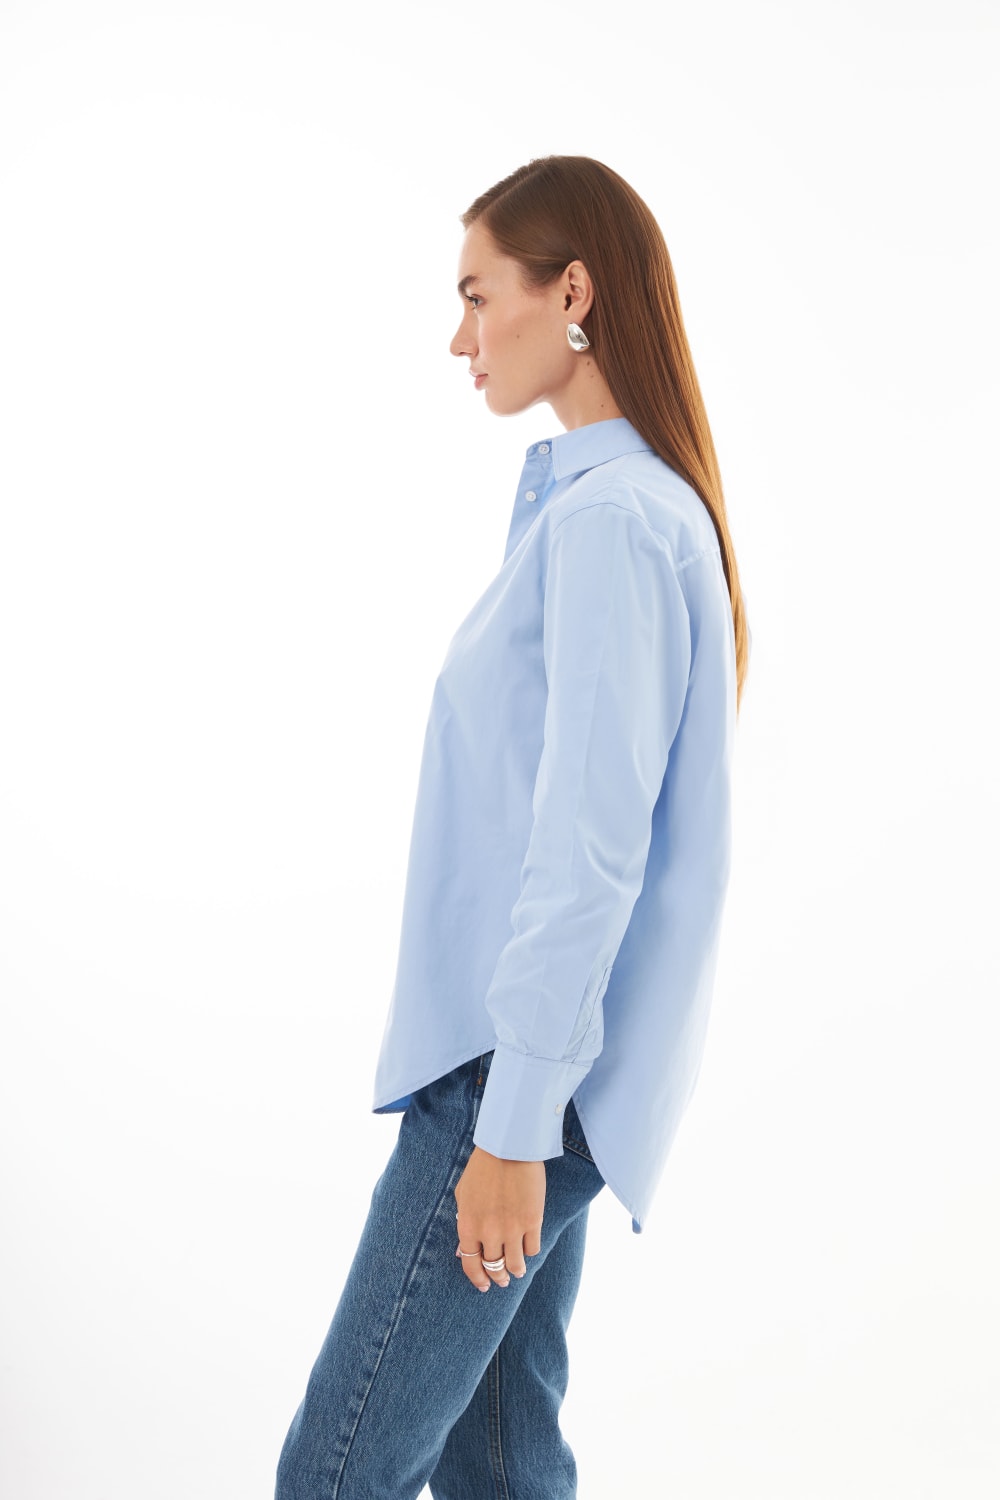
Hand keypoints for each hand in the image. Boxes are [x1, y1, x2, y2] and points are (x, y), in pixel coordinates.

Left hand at [454, 1146, 544, 1291]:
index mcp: (467, 1226)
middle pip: (494, 1267)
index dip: (477, 1279)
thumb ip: (463, 1223)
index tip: (483, 1285)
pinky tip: (528, 1248)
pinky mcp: (532, 1222)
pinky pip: (532, 1249)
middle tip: (502, 1280)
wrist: (508, 1148)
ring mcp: (512, 1229)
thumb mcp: (463, 1194)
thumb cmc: (482, 1168)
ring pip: (515, 1265)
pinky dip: (529, 1251)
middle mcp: (488, 1233)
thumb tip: (463, 1251)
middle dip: (498, 1277)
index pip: (470, 1264)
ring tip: (517, 1271)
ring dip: (515, 1271)